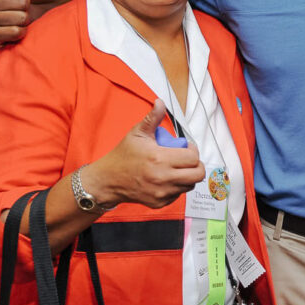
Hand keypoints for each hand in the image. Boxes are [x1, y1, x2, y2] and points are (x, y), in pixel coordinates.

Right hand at [84, 100, 204, 208]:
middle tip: (187, 159)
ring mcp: (162, 193)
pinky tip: (167, 178)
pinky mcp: (159, 202)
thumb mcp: (137, 133)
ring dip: (188, 176)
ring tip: (177, 168)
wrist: (107, 181)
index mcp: (159, 159)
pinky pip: (179, 195)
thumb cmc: (123, 156)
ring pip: (190, 185)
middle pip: (198, 174)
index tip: (186, 147)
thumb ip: (152, 118)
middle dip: (196, 165)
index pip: (193, 157)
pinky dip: (177, 187)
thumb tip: (161, 102)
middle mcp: (163, 178)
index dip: (193, 150)